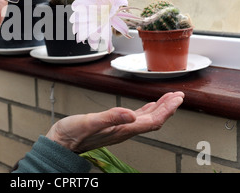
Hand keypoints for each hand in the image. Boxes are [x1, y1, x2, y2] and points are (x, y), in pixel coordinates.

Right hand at [45, 91, 183, 152]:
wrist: (61, 143)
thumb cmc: (72, 134)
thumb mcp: (90, 122)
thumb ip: (110, 117)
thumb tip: (131, 113)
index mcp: (122, 129)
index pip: (152, 120)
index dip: (167, 110)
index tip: (177, 99)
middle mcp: (124, 130)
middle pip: (153, 120)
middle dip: (168, 107)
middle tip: (179, 96)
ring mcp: (120, 129)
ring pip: (146, 119)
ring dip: (160, 108)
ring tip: (169, 98)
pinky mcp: (113, 126)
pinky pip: (136, 118)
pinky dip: (146, 110)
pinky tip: (148, 106)